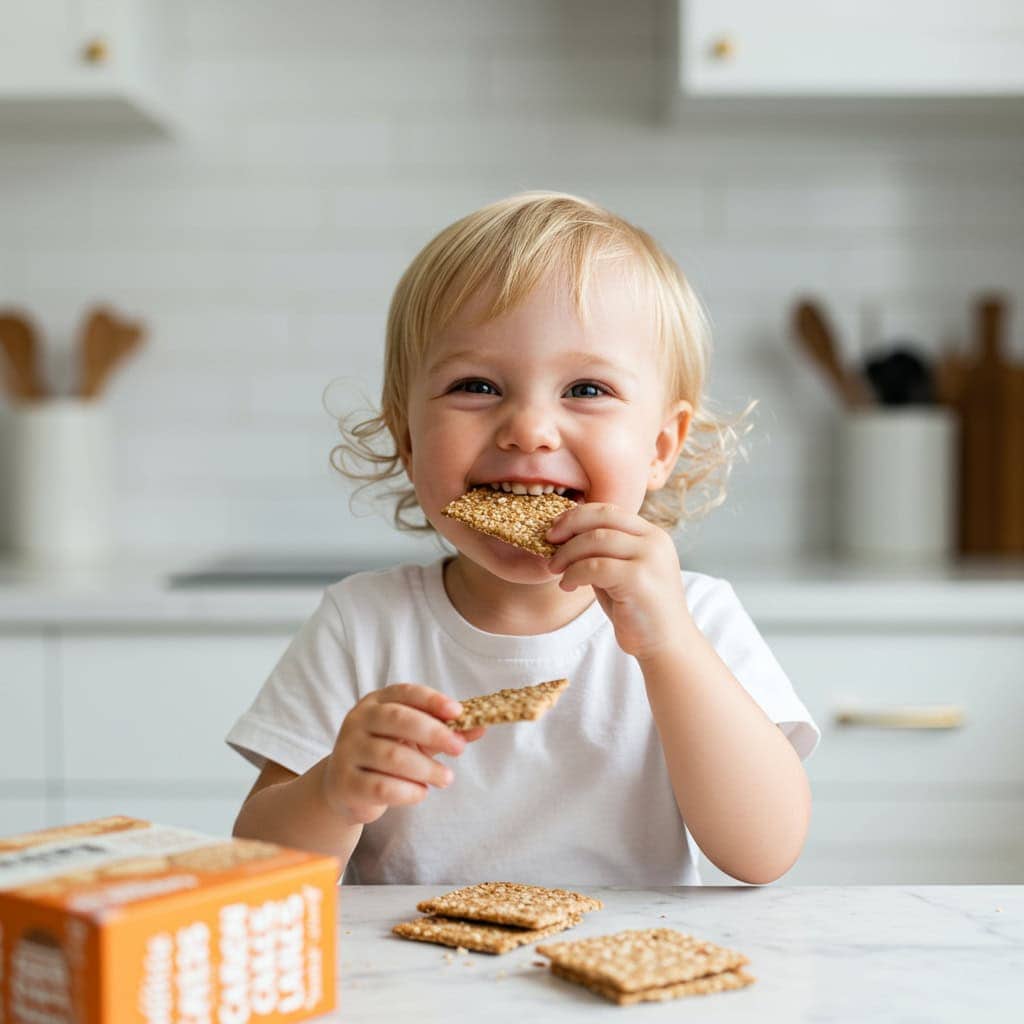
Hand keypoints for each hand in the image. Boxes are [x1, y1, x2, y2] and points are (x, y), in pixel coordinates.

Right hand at [323, 684, 485, 825]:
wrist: (344, 787)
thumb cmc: (386, 754)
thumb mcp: (416, 739)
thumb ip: (445, 730)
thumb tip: (480, 726)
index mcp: (376, 702)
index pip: (406, 693)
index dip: (432, 700)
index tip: (458, 712)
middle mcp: (358, 721)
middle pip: (398, 719)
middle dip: (434, 732)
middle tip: (459, 748)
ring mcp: (348, 751)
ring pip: (392, 756)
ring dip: (426, 768)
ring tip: (446, 778)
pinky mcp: (345, 782)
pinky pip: (381, 786)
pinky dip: (408, 791)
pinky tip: (421, 793)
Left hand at [545, 502, 693, 662]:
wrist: (666, 645)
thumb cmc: (638, 610)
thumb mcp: (620, 572)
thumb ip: (602, 552)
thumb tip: (564, 535)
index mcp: (652, 535)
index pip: (610, 510)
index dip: (579, 515)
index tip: (556, 529)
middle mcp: (654, 541)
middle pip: (603, 517)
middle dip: (570, 525)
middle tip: (549, 540)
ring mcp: (649, 558)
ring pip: (596, 539)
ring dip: (568, 553)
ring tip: (555, 569)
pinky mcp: (639, 579)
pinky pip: (595, 566)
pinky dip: (574, 573)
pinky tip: (567, 585)